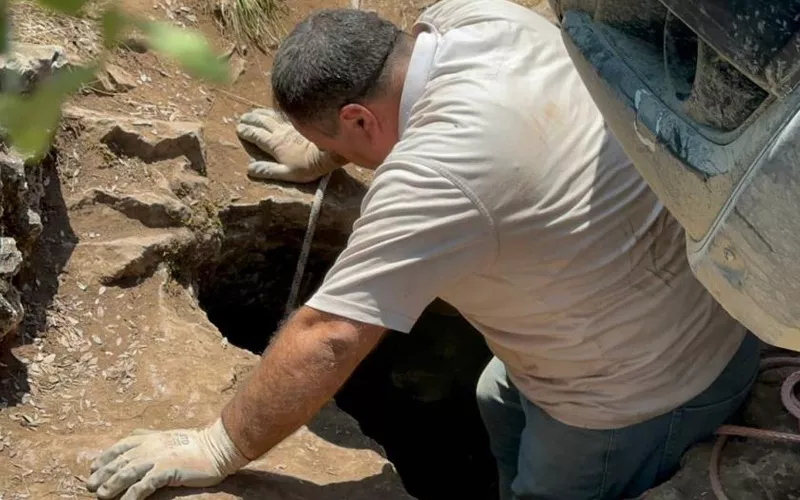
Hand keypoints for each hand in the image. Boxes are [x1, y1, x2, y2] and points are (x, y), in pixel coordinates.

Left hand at [86, 419, 248, 499]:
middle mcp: (150, 446)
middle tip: (90, 486)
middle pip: (120, 460)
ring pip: (127, 472)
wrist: (216, 446)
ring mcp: (158, 458)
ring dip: (112, 485)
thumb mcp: (169, 436)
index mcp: (150, 437)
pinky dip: (132, 495)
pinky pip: (144, 485)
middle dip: (103, 473)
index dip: (105, 457)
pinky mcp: (166, 470)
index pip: (121, 446)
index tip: (93, 467)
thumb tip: (136, 436)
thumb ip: (151, 436)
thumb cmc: (195, 443)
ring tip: (101, 495)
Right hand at [236, 108, 345, 182]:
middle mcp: (279, 132)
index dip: (246, 132)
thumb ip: (268, 170)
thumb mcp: (287, 173)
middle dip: (250, 120)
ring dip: (260, 113)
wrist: (328, 151)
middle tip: (242, 118)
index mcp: (274, 144)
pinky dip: (275, 111)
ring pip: (271, 116)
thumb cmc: (308, 166)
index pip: (256, 135)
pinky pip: (284, 113)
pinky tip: (275, 110)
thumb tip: (250, 169)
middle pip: (261, 122)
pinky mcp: (300, 121)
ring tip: (252, 112)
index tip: (239, 129)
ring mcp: (290, 125)